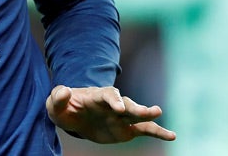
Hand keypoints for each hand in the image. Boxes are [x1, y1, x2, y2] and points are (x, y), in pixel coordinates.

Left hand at [46, 85, 175, 143]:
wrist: (72, 116)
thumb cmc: (64, 108)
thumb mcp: (55, 104)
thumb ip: (58, 97)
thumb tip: (64, 91)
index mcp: (96, 96)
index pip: (107, 95)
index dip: (114, 100)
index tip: (119, 108)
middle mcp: (113, 104)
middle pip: (127, 103)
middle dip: (136, 107)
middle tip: (150, 111)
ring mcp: (121, 116)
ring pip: (137, 115)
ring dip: (148, 115)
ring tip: (159, 114)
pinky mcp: (127, 129)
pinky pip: (145, 130)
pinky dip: (158, 132)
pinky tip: (171, 136)